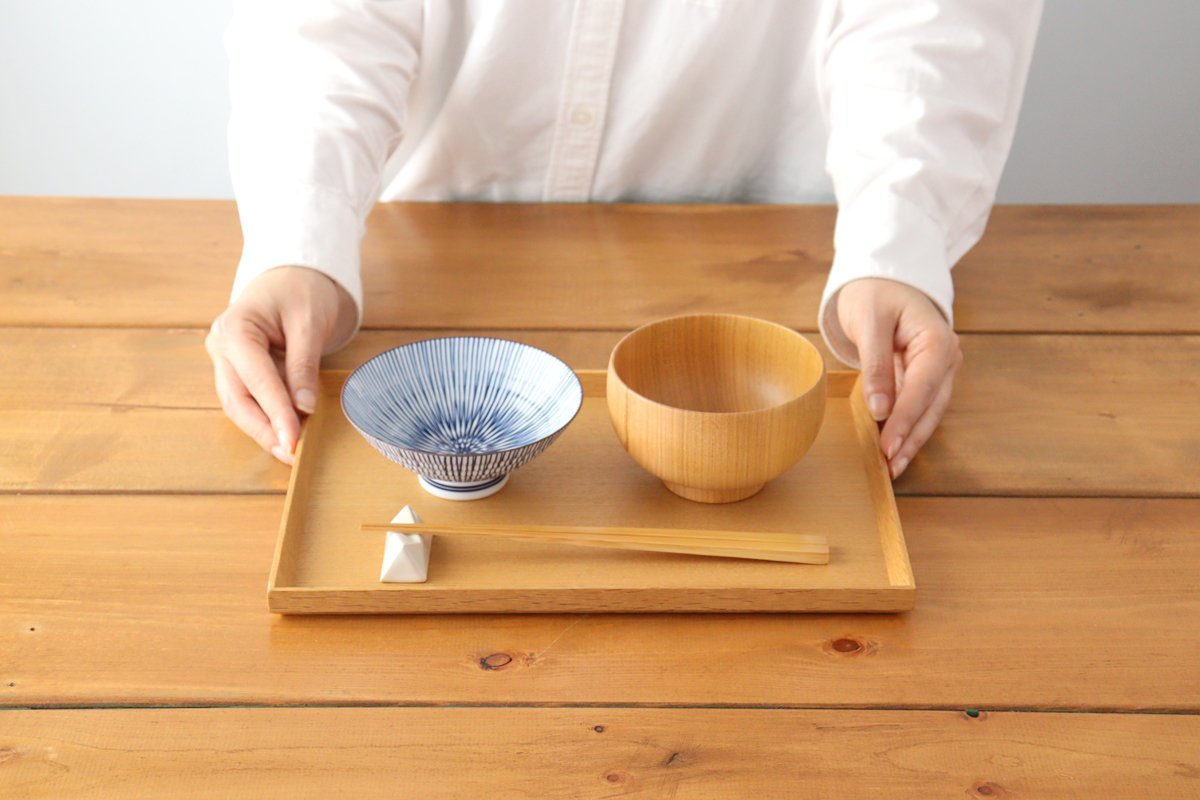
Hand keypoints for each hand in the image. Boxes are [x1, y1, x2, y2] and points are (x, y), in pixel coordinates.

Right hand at [205, 266, 356, 463]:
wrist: (295, 275)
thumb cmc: (302, 290)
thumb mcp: (309, 323)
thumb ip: (303, 365)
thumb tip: (304, 407)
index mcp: (235, 328)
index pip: (255, 379)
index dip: (275, 412)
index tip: (295, 439)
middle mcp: (222, 345)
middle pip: (237, 399)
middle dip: (264, 430)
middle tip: (291, 454)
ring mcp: (226, 359)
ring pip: (238, 404)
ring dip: (263, 429)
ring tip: (289, 451)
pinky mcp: (238, 369)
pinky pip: (248, 398)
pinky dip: (266, 417)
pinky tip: (285, 434)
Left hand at [835, 278, 962, 478]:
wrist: (881, 279)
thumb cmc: (874, 294)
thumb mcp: (869, 323)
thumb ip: (876, 365)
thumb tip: (880, 409)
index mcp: (937, 340)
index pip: (922, 388)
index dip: (905, 420)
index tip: (888, 446)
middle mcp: (945, 357)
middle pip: (931, 406)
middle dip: (911, 438)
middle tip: (890, 466)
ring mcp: (938, 369)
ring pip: (928, 411)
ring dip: (911, 438)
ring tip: (892, 466)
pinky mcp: (924, 376)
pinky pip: (918, 405)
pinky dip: (906, 426)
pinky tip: (893, 447)